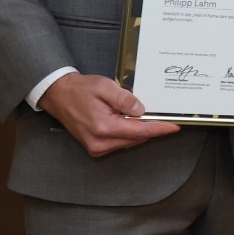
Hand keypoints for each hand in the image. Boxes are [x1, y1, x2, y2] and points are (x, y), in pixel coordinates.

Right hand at [39, 73, 179, 156]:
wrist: (58, 95)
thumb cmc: (80, 89)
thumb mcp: (104, 87)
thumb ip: (124, 99)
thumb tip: (141, 110)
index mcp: (103, 128)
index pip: (139, 131)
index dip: (159, 129)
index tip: (174, 127)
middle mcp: (100, 142)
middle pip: (136, 139)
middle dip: (151, 129)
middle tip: (164, 117)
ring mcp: (96, 148)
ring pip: (129, 142)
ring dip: (140, 131)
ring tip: (147, 116)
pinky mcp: (95, 148)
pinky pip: (120, 142)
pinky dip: (129, 133)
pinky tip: (132, 121)